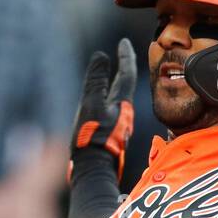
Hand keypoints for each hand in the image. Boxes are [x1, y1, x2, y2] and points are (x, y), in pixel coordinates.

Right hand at [71, 40, 136, 182]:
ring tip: (112, 79)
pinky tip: (102, 111)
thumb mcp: (91, 105)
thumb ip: (96, 80)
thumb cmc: (92, 140)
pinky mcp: (109, 141)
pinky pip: (111, 115)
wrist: (93, 174)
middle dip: (123, 70)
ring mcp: (117, 129)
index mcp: (121, 104)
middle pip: (125, 87)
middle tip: (122, 56)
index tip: (124, 42)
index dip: (125, 56)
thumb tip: (101, 56)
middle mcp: (122, 116)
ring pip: (118, 102)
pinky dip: (108, 105)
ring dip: (116, 88)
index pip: (127, 73)